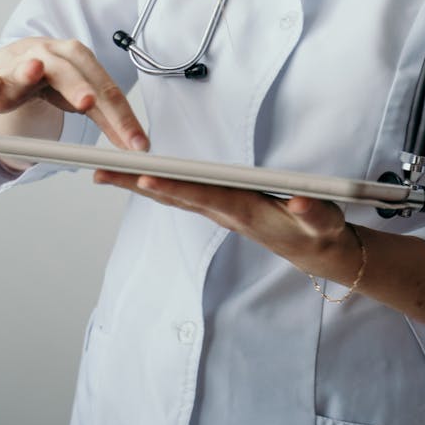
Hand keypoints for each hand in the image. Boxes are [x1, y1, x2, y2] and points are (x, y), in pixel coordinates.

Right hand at [0, 37, 147, 151]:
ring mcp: (25, 63)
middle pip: (74, 75)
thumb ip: (107, 118)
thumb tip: (137, 147)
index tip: (137, 144)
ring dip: (31, 69)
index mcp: (83, 62)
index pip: (107, 92)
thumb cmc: (58, 82)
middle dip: (83, 89)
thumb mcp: (84, 98)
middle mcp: (56, 56)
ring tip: (33, 70)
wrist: (21, 64)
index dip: (123, 118)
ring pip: (32, 68)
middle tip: (91, 102)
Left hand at [92, 170, 360, 281]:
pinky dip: (158, 186)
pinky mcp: (222, 207)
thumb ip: (314, 212)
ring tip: (105, 173)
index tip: (144, 176)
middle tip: (99, 172)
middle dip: (137, 184)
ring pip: (174, 196)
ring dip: (139, 185)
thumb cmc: (319, 232)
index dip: (175, 186)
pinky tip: (140, 179)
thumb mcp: (325, 223)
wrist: (317, 252)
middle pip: (175, 195)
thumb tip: (301, 202)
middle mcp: (225, 211)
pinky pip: (183, 195)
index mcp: (245, 212)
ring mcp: (221, 211)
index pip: (204, 196)